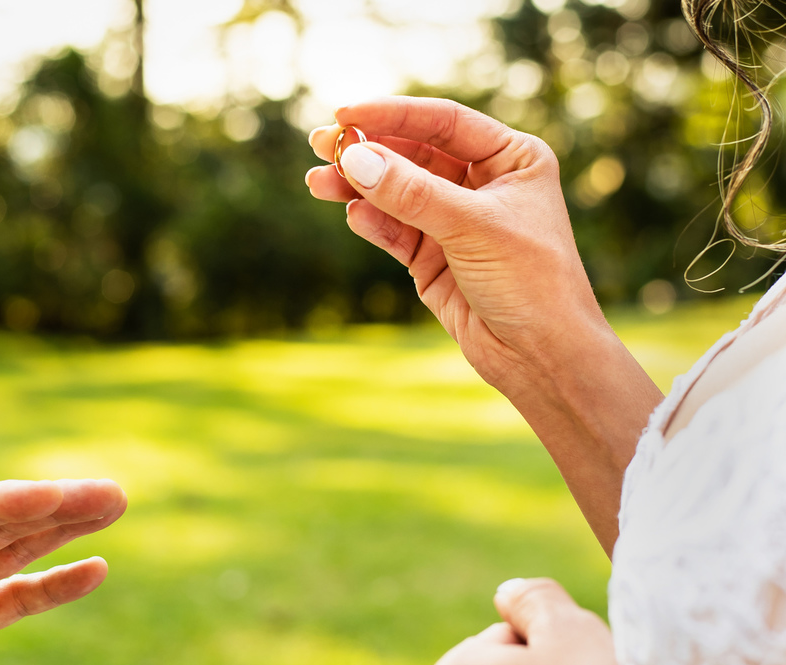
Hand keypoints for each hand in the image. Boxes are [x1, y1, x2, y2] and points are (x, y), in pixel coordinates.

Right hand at [308, 98, 663, 553]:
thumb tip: (354, 160)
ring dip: (358, 186)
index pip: (444, 122)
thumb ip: (412, 194)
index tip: (346, 114)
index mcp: (511, 158)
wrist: (541, 356)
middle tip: (321, 143)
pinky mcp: (431, 257)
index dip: (394, 115)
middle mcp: (481, 183)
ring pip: (396, 192)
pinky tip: (352, 214)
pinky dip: (371, 221)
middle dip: (368, 149)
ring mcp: (453, 221)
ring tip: (318, 183)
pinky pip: (393, 229)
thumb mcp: (473, 228)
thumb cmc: (531, 282)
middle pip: (412, 154)